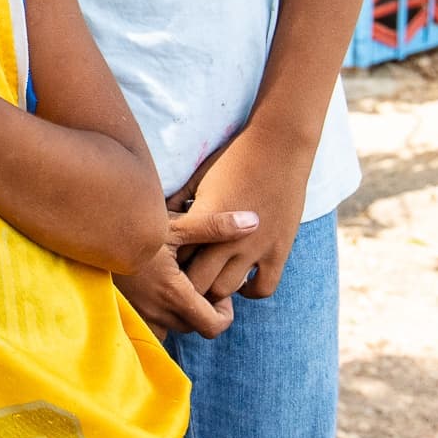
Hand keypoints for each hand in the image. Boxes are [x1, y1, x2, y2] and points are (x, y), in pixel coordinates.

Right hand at [116, 208, 258, 338]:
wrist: (91, 231)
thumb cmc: (134, 227)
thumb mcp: (176, 224)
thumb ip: (215, 226)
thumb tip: (253, 221)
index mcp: (174, 293)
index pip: (213, 326)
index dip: (224, 312)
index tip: (217, 290)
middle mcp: (157, 311)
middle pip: (195, 327)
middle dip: (204, 310)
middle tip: (200, 282)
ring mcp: (139, 315)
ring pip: (173, 328)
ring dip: (181, 313)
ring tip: (178, 286)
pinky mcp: (124, 313)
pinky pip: (150, 327)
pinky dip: (159, 316)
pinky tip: (156, 292)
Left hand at [177, 122, 311, 302]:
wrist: (279, 146)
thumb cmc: (234, 156)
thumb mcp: (199, 177)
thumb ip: (180, 200)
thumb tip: (158, 213)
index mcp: (204, 220)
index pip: (176, 258)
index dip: (169, 265)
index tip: (168, 266)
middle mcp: (227, 239)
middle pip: (197, 281)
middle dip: (188, 285)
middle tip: (186, 282)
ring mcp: (255, 247)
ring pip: (227, 289)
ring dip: (217, 290)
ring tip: (212, 282)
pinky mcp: (279, 251)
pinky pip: (263, 288)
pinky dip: (250, 291)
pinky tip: (243, 282)